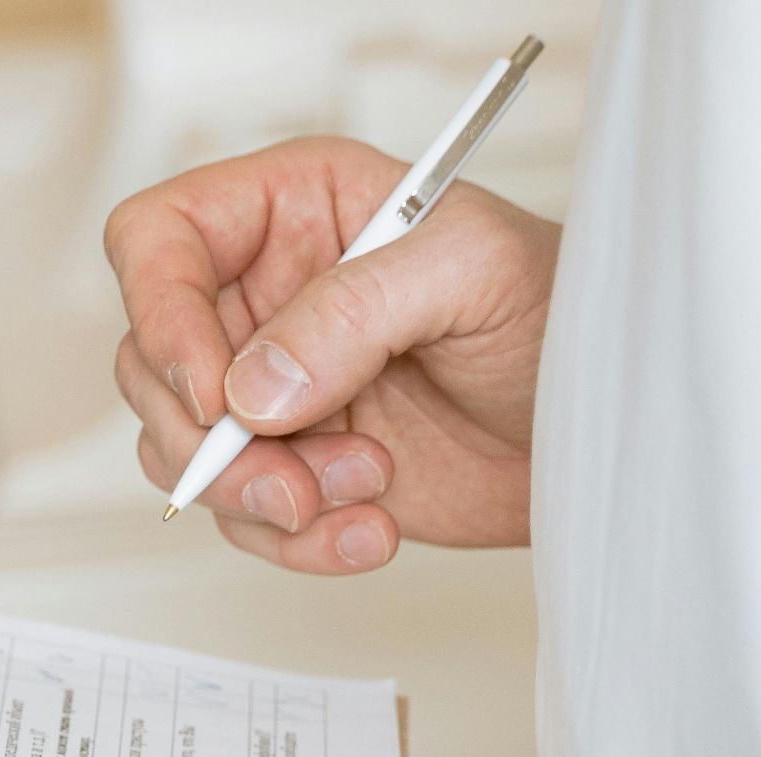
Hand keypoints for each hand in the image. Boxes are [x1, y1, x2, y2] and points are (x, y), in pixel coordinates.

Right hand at [105, 136, 560, 567]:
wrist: (608, 422)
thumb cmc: (559, 310)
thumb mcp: (470, 272)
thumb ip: (353, 312)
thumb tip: (253, 387)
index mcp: (293, 211)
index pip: (158, 241)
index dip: (160, 312)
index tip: (213, 389)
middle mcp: (265, 297)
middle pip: (152, 364)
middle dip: (211, 440)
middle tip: (290, 480)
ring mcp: (275, 389)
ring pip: (183, 451)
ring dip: (260, 495)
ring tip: (366, 489)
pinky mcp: (298, 467)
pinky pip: (244, 516)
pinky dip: (297, 541)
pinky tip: (372, 528)